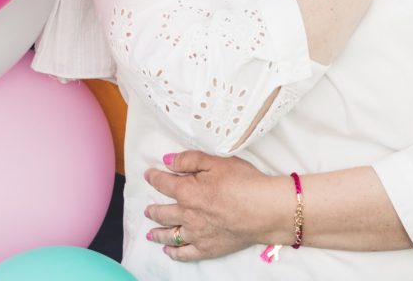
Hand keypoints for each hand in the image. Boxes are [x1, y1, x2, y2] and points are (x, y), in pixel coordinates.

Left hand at [144, 150, 280, 261]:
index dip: (154, 178)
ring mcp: (196, 234)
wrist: (264, 210)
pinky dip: (174, 253)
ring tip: (151, 232)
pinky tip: (169, 251)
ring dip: (158, 233)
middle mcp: (187, 215)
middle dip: (153, 209)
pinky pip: (185, 254)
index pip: (164, 183)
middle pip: (163, 212)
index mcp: (188, 191)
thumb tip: (168, 160)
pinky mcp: (208, 249)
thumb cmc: (244, 182)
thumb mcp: (217, 161)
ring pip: (170, 235)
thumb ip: (190, 160)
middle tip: (148, 208)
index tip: (148, 175)